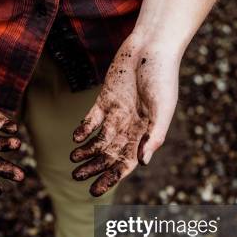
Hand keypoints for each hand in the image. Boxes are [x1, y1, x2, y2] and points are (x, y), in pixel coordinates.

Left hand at [70, 37, 178, 195]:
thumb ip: (155, 136)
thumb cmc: (163, 76)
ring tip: (73, 161)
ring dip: (86, 152)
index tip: (95, 191)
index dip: (111, 177)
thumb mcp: (163, 108)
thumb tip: (142, 162)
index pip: (126, 162)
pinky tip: (76, 139)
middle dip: (94, 167)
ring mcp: (117, 113)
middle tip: (77, 178)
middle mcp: (130, 127)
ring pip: (98, 140)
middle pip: (109, 154)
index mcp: (146, 133)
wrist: (152, 46)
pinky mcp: (105, 99)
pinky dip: (83, 130)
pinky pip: (92, 119)